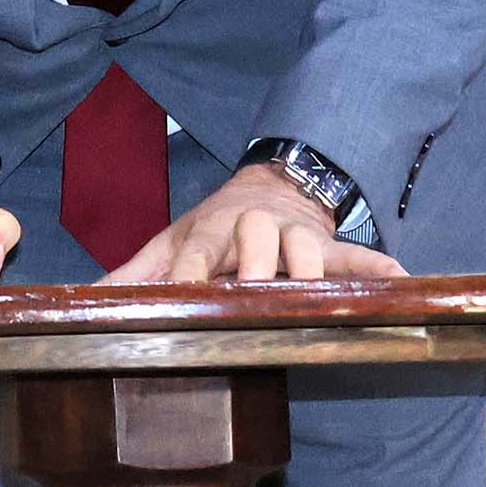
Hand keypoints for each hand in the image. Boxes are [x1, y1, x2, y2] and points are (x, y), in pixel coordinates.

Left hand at [98, 166, 406, 286]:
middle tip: (252, 292)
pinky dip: (381, 268)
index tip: (183, 290)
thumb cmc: (215, 228)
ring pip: (309, 248)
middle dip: (255, 263)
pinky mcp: (335, 247)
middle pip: (257, 239)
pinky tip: (402, 281)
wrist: (272, 187)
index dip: (192, 268)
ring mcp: (300, 237)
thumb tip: (83, 299)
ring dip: (312, 269)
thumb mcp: (172, 240)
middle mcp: (258, 229)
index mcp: (214, 228)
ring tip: (315, 295)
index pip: (199, 247)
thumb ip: (135, 272)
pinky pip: (360, 257)